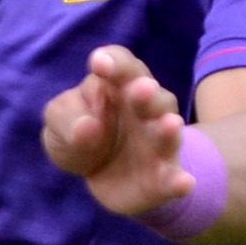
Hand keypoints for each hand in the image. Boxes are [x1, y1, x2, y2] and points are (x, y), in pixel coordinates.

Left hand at [42, 46, 193, 217]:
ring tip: (170, 124)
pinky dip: (179, 180)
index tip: (99, 64)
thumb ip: (66, 119)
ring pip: (168, 131)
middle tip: (141, 88)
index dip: (113, 61)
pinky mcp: (163, 175)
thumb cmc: (82, 136)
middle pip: (150, 95)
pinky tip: (184, 183)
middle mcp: (145, 109)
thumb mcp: (61, 125)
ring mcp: (158, 142)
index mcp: (116, 86)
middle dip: (145, 92)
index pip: (121, 64)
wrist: (101, 176)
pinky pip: (173, 177)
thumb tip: (86, 126)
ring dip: (168, 129)